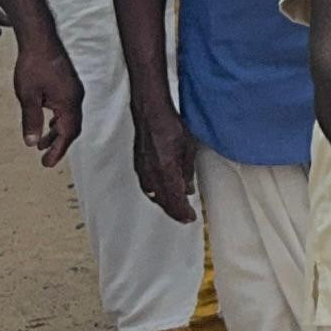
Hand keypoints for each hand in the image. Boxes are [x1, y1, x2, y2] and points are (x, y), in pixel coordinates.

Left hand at [13, 39, 81, 166]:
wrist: (40, 39)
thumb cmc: (34, 65)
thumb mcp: (28, 96)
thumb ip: (31, 120)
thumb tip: (31, 143)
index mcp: (69, 102)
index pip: (68, 133)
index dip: (58, 150)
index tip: (47, 164)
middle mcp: (76, 97)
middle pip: (72, 128)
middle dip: (59, 144)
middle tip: (46, 158)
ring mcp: (73, 90)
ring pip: (69, 118)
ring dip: (57, 132)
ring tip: (41, 143)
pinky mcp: (69, 85)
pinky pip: (67, 109)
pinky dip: (58, 120)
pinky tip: (47, 121)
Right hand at [129, 98, 198, 223]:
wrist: (150, 113)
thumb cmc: (170, 126)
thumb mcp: (188, 149)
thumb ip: (187, 171)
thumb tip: (188, 189)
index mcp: (166, 171)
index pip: (175, 200)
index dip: (183, 212)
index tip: (191, 218)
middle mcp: (152, 174)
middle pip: (163, 201)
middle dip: (175, 211)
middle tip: (186, 216)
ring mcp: (143, 171)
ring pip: (154, 196)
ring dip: (165, 204)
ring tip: (177, 207)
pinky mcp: (139, 166)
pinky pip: (147, 187)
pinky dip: (156, 194)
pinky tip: (162, 193)